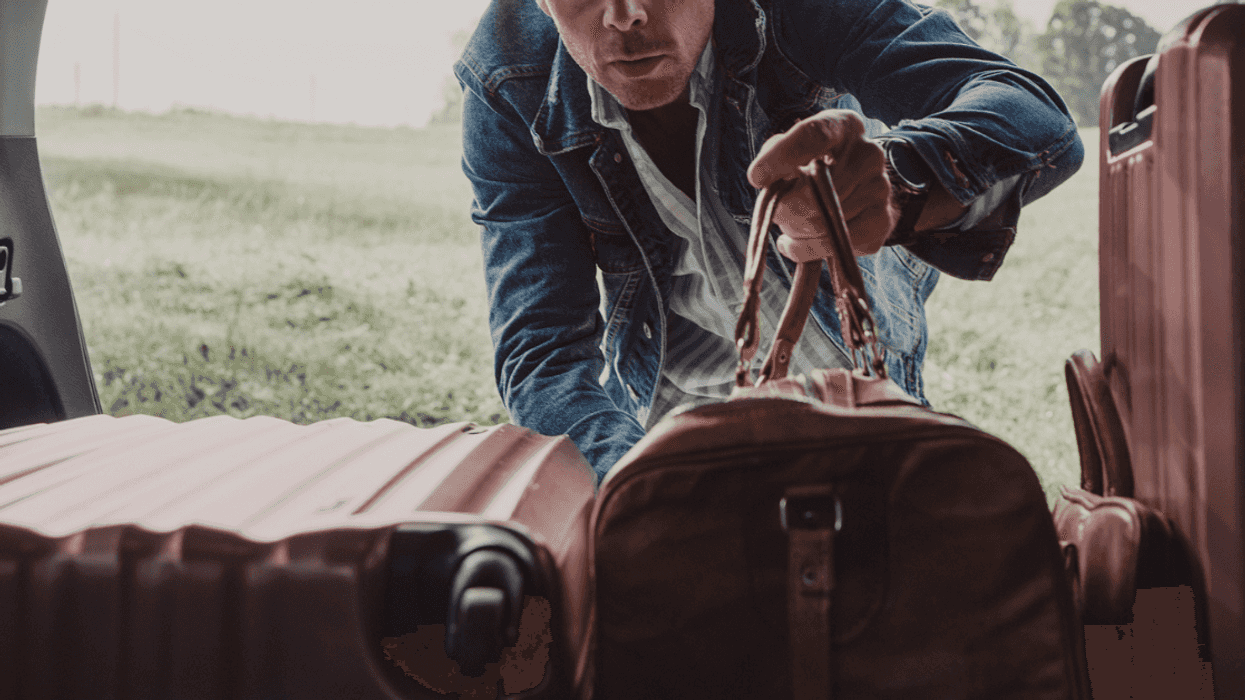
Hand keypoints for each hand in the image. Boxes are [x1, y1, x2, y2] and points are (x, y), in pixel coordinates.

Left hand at [746, 110, 896, 259]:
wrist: (851, 191)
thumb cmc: (811, 168)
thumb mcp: (788, 151)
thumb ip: (772, 156)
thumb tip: (763, 178)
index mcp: (842, 126)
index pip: (814, 135)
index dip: (783, 157)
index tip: (757, 178)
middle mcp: (869, 153)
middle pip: (814, 189)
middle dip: (786, 208)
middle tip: (778, 211)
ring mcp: (880, 187)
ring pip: (822, 222)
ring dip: (796, 231)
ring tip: (793, 225)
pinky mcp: (882, 221)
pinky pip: (836, 244)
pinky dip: (808, 249)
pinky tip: (800, 243)